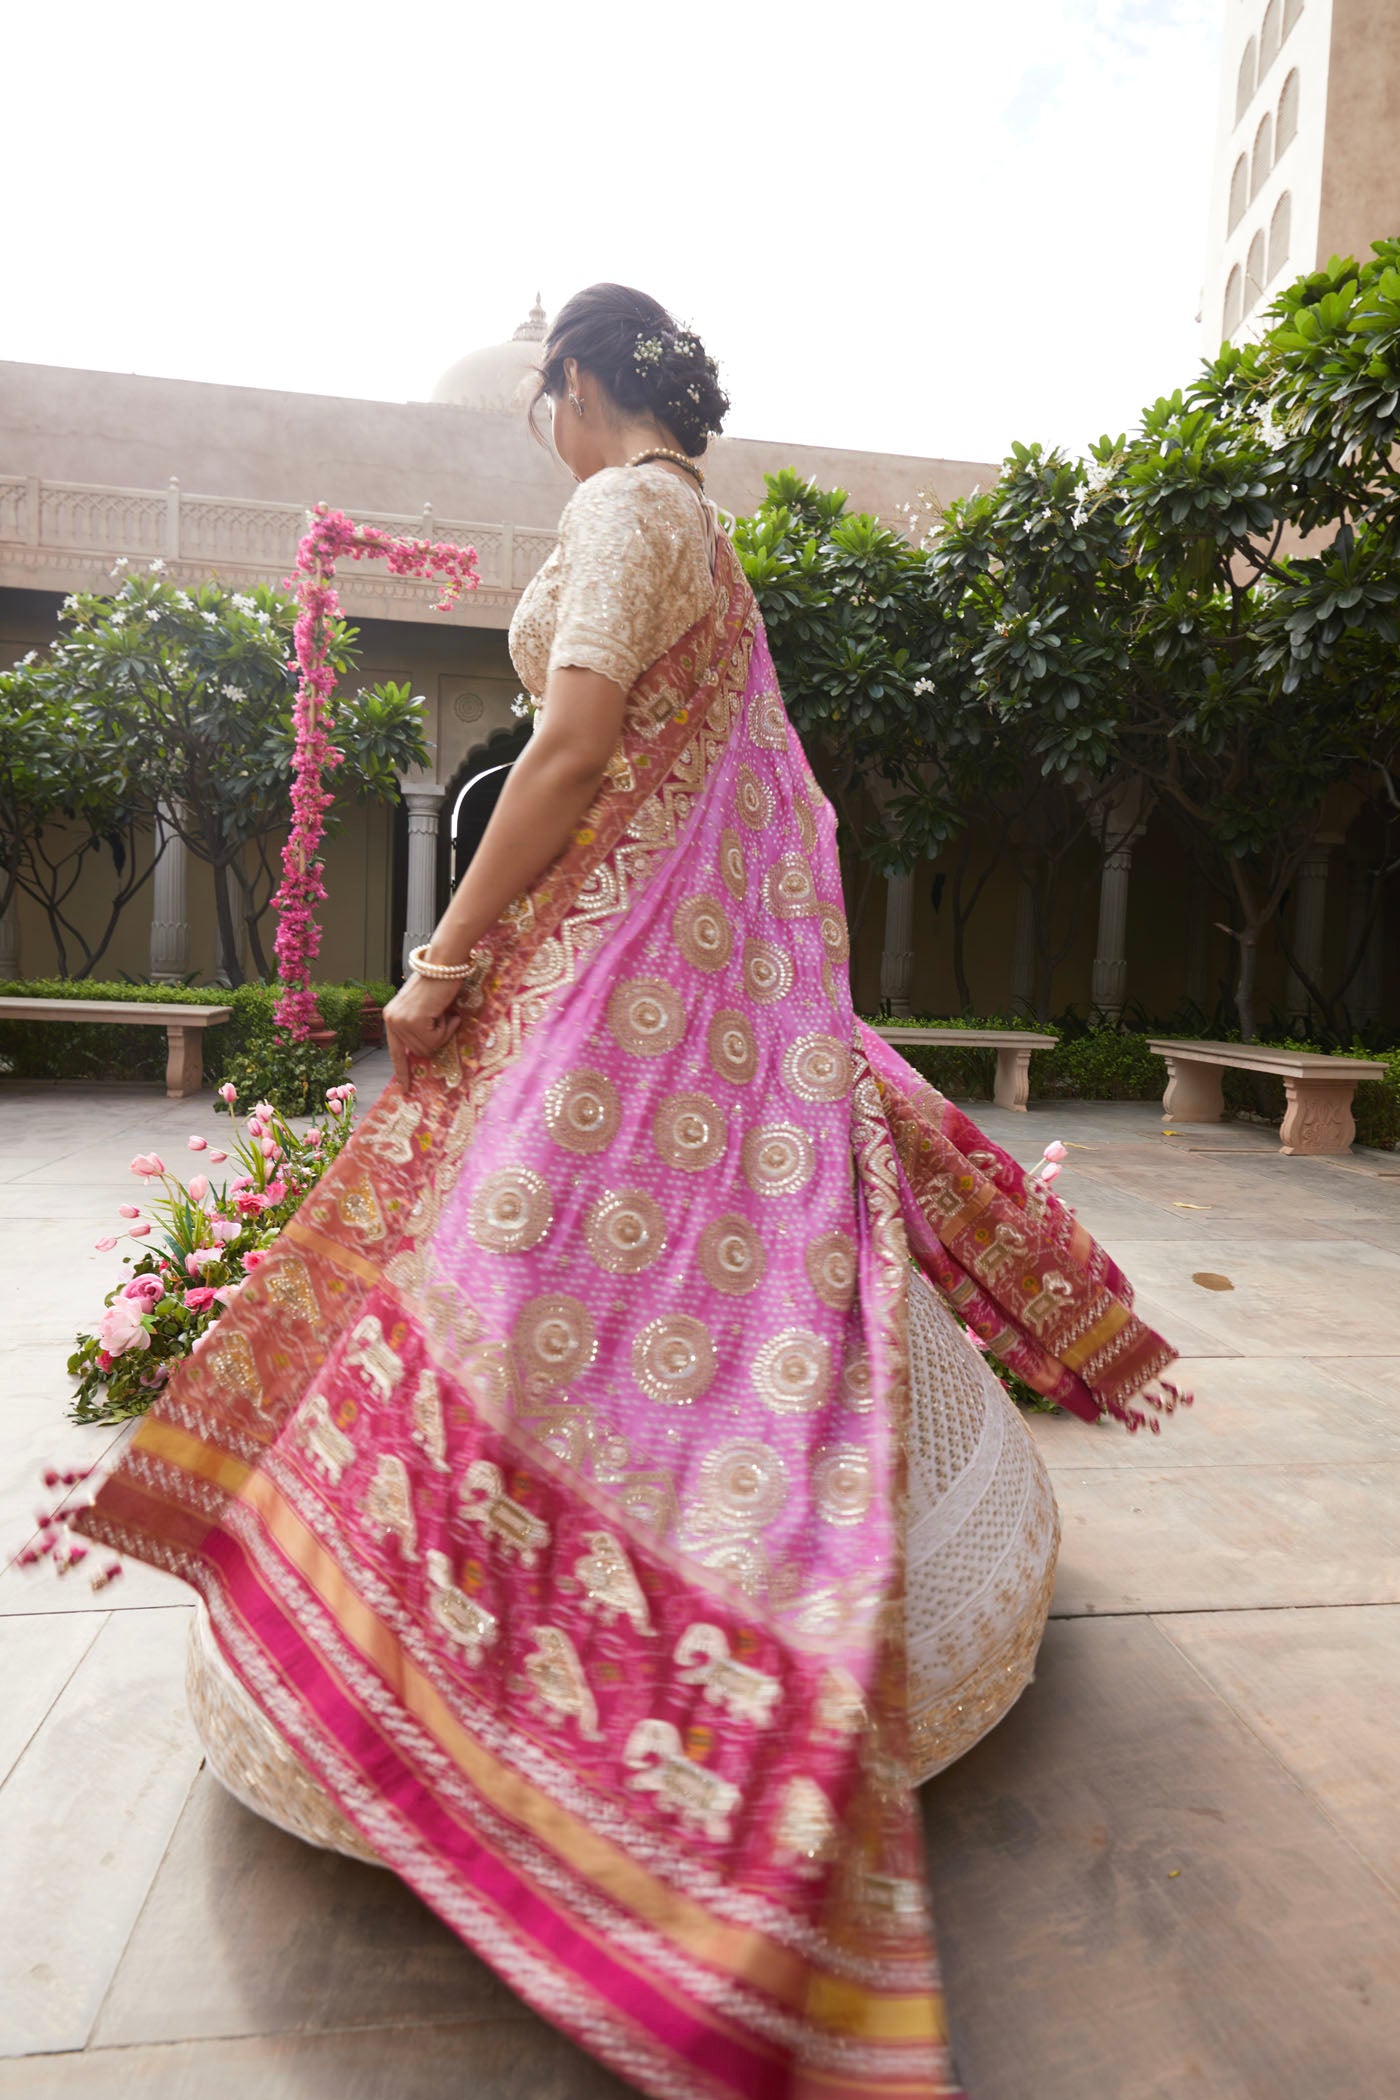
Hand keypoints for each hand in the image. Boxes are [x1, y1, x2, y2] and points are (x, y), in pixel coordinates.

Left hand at [383, 970, 464, 1091]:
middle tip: (444, 1018)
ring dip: (443, 1033)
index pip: (395, 1052)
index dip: (403, 1071)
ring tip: (444, 1012)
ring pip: (428, 1048)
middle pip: (419, 1052)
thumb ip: (420, 1027)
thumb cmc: (439, 982)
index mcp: (391, 1017)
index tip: (406, 1090)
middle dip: (436, 1039)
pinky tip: (446, 1011)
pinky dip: (446, 1028)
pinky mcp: (413, 1021)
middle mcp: (391, 1020)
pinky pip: (436, 1040)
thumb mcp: (424, 1008)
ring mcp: (401, 1021)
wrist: (444, 963)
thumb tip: (425, 1052)